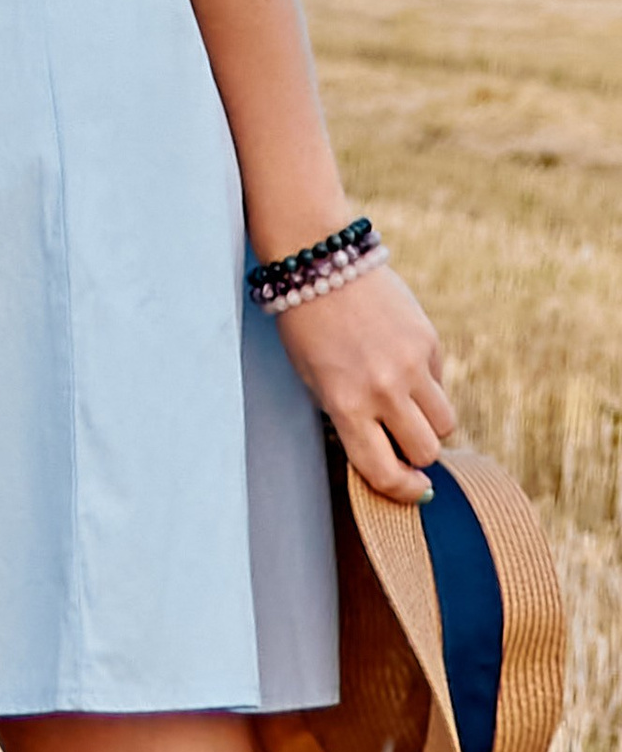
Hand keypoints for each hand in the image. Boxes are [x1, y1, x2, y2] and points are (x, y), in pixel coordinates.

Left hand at [277, 262, 457, 502]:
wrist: (319, 260)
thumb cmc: (306, 326)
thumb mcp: (313, 381)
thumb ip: (348, 420)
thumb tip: (388, 454)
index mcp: (345, 404)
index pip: (385, 471)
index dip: (403, 491)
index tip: (412, 491)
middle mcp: (382, 388)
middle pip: (427, 451)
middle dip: (417, 454)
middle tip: (402, 440)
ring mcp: (410, 363)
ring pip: (445, 423)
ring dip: (430, 423)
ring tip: (405, 404)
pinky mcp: (428, 339)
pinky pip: (440, 382)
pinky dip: (426, 384)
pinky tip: (399, 360)